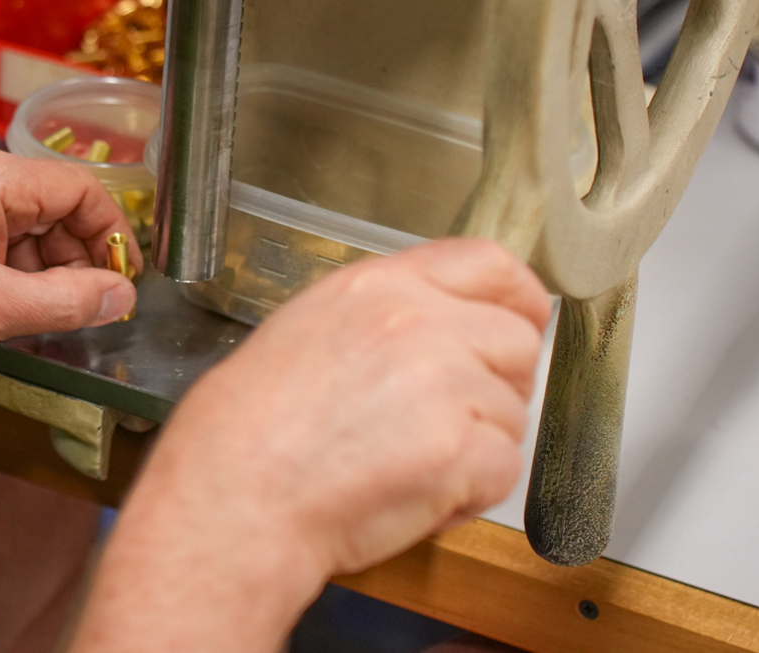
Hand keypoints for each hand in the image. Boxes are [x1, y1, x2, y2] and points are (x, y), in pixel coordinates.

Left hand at [0, 137, 140, 374]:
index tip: (125, 281)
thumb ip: (64, 301)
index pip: (77, 188)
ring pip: (25, 216)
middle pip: (52, 201)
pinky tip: (7, 302)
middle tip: (83, 309)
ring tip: (36, 315)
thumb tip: (120, 295)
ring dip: (42, 264)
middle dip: (74, 256)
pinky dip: (11, 261)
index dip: (111, 235)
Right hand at [73, 239, 550, 652]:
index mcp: (379, 286)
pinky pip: (505, 471)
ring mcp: (446, 382)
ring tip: (405, 466)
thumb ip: (385, 316)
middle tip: (449, 423)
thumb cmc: (250, 428)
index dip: (518, 299)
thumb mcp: (309, 328)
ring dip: (476, 448)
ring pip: (512, 415)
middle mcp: (420, 322)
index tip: (523, 322)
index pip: (488, 263)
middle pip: (517, 342)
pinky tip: (412, 496)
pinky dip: (469, 495)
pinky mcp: (462, 448)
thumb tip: (444, 330)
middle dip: (498, 387)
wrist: (235, 493)